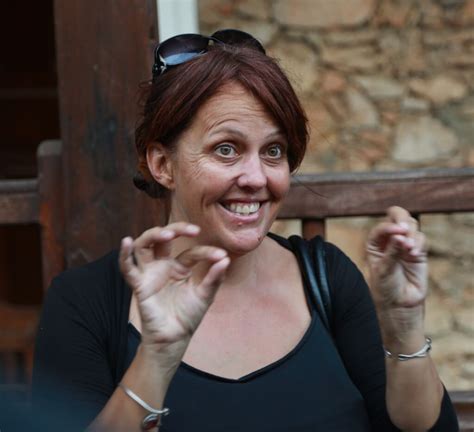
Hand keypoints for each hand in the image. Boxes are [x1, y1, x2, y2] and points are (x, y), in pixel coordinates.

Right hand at [119, 222, 229, 369]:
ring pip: (144, 245)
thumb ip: (214, 278)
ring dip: (153, 235)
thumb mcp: (205, 296)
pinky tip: (126, 241)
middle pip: (163, 238)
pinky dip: (124, 254)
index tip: (221, 257)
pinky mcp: (140, 285)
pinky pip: (127, 268)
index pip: (192, 252)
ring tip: (166, 234)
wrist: (174, 339)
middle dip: (176, 229)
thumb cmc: (188, 317)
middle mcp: (164, 265)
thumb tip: (226, 260)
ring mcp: (150, 273)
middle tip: (193, 230)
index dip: (207, 252)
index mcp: (180, 267)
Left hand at [366, 206, 427, 311]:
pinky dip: (419, 243)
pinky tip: (414, 253)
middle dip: (402, 218)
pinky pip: (421, 239)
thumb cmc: (384, 287)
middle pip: (397, 215)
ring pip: (412, 225)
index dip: (389, 226)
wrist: (399, 304)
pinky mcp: (419, 251)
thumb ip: (392, 252)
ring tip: (409, 249)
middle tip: (405, 228)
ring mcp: (405, 243)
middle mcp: (389, 239)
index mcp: (375, 241)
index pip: (382, 226)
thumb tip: (400, 235)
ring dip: (412, 234)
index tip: (397, 233)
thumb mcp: (384, 269)